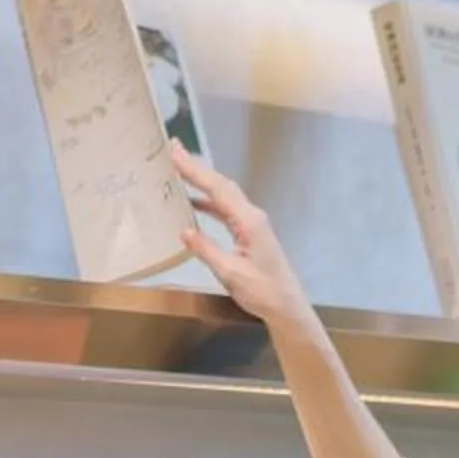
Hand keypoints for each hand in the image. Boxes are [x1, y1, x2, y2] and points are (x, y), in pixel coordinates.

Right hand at [171, 146, 313, 329]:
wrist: (286, 306)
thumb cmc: (261, 291)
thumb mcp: (230, 272)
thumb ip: (206, 250)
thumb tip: (184, 230)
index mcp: (248, 221)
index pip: (218, 188)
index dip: (195, 170)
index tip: (175, 152)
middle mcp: (251, 216)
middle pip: (222, 185)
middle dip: (197, 168)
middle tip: (173, 151)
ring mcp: (252, 223)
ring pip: (224, 195)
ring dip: (202, 182)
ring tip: (178, 171)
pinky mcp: (250, 233)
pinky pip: (226, 210)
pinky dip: (209, 203)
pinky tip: (193, 203)